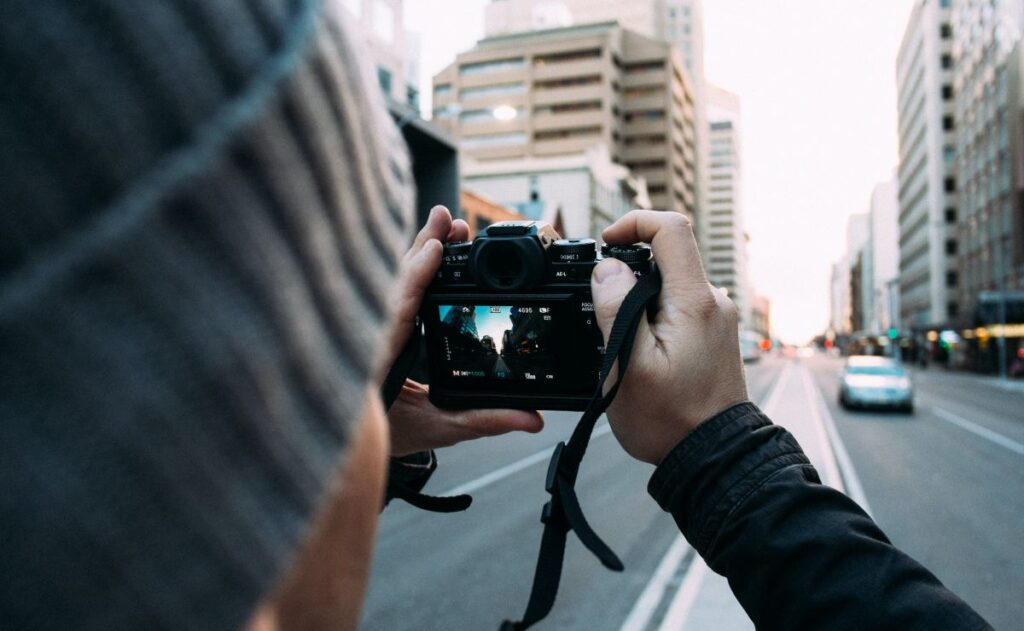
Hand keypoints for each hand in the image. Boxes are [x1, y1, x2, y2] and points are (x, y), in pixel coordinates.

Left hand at [383, 205, 542, 456]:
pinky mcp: (378, 326)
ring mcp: (370, 329)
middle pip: (393, 283)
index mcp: (376, 361)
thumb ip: (485, 419)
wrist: (355, 446)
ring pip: (390, 282)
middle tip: (449, 221)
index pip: (394, 311)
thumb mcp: (440, 429)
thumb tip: (531, 418)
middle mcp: (369, 337)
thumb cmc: (391, 436)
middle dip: (422, 248)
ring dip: (419, 253)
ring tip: (447, 229)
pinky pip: (393, 291)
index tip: (434, 249)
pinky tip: (431, 252)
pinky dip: (413, 268)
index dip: (413, 277)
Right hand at [590, 210, 747, 464]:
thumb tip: (608, 270)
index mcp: (694, 301)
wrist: (712, 457)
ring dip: (638, 302)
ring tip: (623, 347)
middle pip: (666, 257)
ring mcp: (715, 318)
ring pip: (668, 285)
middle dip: (628, 274)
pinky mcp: (712, 335)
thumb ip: (616, 309)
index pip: (671, 229)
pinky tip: (641, 355)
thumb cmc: (670, 420)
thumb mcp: (628, 366)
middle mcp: (712, 302)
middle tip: (603, 312)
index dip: (634, 224)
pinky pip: (677, 307)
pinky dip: (652, 318)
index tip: (607, 244)